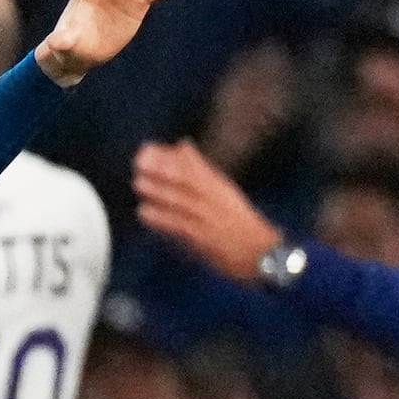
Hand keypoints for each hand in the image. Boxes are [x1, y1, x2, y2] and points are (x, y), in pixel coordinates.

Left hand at [129, 140, 284, 278]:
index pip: (194, 167)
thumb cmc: (239, 222)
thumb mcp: (223, 190)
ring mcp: (206, 219)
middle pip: (187, 181)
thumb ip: (201, 170)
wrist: (259, 252)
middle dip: (163, 169)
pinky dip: (161, 219)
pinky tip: (144, 212)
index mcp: (219, 187)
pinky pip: (179, 226)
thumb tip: (182, 145)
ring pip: (181, 201)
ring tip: (139, 183)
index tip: (149, 149)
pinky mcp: (201, 238)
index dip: (171, 157)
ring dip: (158, 191)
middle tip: (140, 161)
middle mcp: (213, 199)